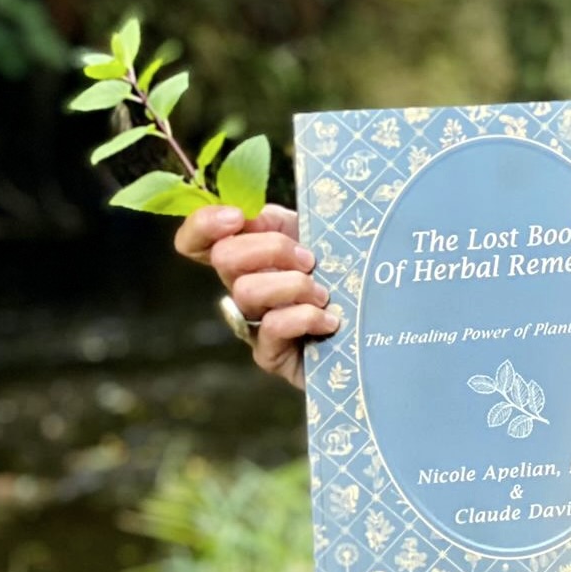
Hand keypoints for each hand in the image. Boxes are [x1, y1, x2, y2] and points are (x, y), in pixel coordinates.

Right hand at [175, 204, 338, 389]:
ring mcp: (253, 324)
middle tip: (309, 260)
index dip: (204, 224)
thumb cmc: (345, 283)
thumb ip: (282, 221)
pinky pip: (273, 326)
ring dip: (293, 285)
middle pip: (223, 258)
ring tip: (324, 294)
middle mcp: (243, 289)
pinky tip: (330, 320)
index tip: (237, 217)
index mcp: (249, 258)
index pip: (198, 241)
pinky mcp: (270, 355)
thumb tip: (253, 216)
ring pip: (246, 291)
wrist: (372, 335)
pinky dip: (305, 316)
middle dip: (271, 248)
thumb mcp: (317, 239)